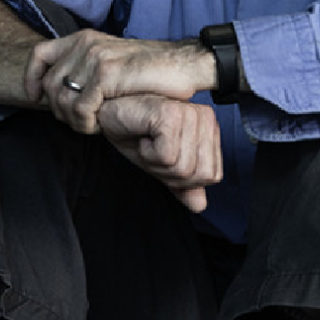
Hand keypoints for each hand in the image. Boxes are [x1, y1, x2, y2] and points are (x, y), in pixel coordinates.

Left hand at [25, 30, 212, 133]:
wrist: (183, 66)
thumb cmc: (149, 71)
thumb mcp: (111, 62)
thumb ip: (85, 70)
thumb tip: (58, 94)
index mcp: (83, 38)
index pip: (40, 54)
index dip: (31, 79)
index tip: (35, 98)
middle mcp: (85, 44)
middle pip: (50, 85)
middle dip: (60, 111)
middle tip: (82, 122)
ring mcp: (95, 57)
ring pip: (63, 101)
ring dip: (76, 121)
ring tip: (95, 124)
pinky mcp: (107, 73)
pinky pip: (81, 108)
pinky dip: (88, 123)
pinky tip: (103, 125)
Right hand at [96, 95, 221, 211]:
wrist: (107, 115)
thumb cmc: (135, 133)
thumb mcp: (162, 165)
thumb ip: (183, 185)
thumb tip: (199, 206)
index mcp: (210, 128)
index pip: (212, 175)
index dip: (184, 179)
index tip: (164, 156)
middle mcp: (205, 117)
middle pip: (200, 175)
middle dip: (169, 173)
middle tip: (153, 150)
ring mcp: (190, 114)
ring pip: (183, 168)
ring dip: (156, 163)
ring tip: (147, 142)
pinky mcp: (171, 114)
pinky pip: (167, 157)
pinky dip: (148, 154)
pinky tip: (143, 135)